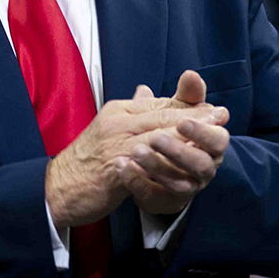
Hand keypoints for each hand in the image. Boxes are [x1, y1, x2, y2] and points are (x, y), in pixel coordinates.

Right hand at [45, 70, 226, 228]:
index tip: (214, 109)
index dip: (188, 106)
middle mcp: (116, 122)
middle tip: (220, 116)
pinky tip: (187, 168)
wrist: (58, 187)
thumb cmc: (86, 161)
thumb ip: (131, 112)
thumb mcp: (109, 129)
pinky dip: (169, 164)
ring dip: (187, 136)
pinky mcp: (112, 168)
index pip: (158, 104)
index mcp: (118, 111)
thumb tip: (146, 91)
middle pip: (162, 116)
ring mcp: (114, 144)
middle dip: (194, 117)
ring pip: (158, 135)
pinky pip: (146, 164)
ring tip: (210, 139)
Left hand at [115, 73, 229, 215]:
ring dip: (156, 165)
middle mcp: (204, 168)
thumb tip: (191, 75)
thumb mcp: (176, 112)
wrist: (152, 166)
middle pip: (200, 164)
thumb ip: (185, 96)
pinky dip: (138, 181)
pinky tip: (122, 166)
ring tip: (134, 150)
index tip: (182, 121)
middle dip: (179, 150)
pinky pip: (154, 195)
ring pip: (177, 181)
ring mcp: (186, 188)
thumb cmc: (171, 133)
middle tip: (155, 138)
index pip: (217, 139)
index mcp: (211, 145)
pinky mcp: (166, 201)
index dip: (201, 131)